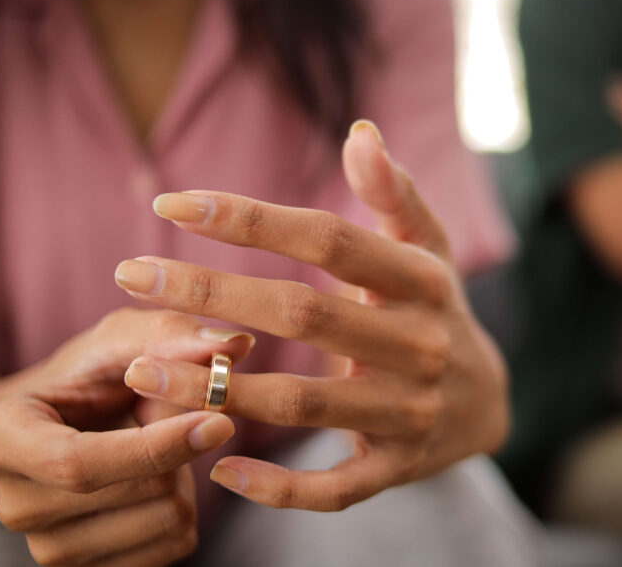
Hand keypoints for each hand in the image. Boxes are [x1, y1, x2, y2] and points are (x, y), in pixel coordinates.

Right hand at [0, 309, 252, 565]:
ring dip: (184, 477)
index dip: (155, 447)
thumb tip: (234, 342)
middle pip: (140, 490)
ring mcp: (49, 549)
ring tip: (152, 451)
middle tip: (161, 419)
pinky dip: (185, 510)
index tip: (219, 421)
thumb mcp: (117, 341)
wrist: (63, 431)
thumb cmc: (89, 380)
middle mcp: (14, 504)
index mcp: (0, 440)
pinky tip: (154, 485)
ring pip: (167, 520)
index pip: (81, 464)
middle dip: (178, 448)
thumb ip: (169, 334)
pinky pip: (175, 548)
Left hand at [113, 120, 509, 510]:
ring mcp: (409, 412)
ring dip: (217, 388)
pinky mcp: (398, 469)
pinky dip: (278, 488)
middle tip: (130, 275)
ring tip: (139, 370)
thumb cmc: (436, 310)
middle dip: (210, 294)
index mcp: (423, 281)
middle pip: (303, 314)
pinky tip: (217, 469)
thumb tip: (359, 133)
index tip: (172, 203)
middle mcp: (419, 345)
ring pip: (302, 402)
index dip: (250, 220)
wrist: (491, 404)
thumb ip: (393, 194)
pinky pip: (334, 488)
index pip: (329, 239)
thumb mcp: (428, 249)